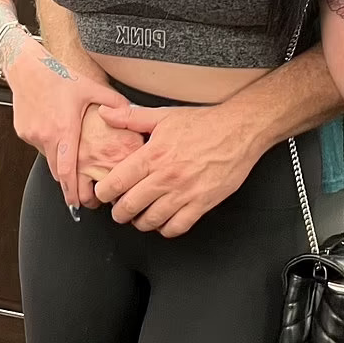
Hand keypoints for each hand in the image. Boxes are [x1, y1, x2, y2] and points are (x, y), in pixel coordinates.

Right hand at [8, 38, 133, 208]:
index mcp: (65, 129)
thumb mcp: (91, 87)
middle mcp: (46, 136)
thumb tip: (134, 114)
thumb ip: (115, 103)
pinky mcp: (23, 132)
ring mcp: (32, 135)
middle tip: (80, 192)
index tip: (76, 204)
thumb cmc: (59, 76)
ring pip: (48, 157)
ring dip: (59, 159)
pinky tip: (56, 129)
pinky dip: (49, 144)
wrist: (26, 67)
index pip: (67, 169)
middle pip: (57, 170)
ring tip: (70, 148)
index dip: (72, 190)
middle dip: (68, 183)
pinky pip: (39, 145)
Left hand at [93, 98, 259, 234]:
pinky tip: (164, 220)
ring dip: (140, 222)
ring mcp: (185, 192)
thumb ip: (131, 117)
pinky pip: (177, 227)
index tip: (104, 193)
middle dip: (119, 213)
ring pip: (151, 220)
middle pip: (129, 207)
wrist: (240, 130)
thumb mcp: (163, 115)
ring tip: (140, 216)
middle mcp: (166, 176)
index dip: (104, 193)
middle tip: (119, 210)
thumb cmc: (204, 123)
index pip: (116, 183)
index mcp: (153, 155)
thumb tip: (105, 113)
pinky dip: (166, 228)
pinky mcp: (202, 203)